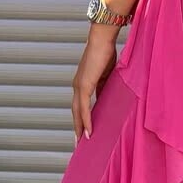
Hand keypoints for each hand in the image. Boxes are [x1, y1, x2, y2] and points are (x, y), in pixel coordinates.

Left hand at [72, 25, 119, 143]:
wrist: (102, 39)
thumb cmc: (106, 52)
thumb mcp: (107, 74)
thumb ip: (104, 86)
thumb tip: (107, 97)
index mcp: (82, 82)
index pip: (80, 105)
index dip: (81, 119)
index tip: (83, 131)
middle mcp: (77, 86)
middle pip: (75, 112)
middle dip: (77, 127)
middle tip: (79, 143)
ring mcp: (79, 86)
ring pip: (77, 112)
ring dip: (79, 128)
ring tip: (82, 142)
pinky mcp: (84, 86)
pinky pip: (84, 108)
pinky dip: (86, 121)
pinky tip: (88, 132)